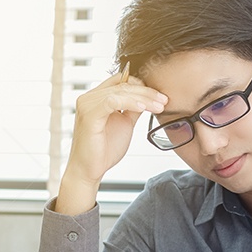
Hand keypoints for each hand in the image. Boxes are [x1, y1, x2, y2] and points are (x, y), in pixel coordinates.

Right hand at [55, 68, 167, 214]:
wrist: (90, 170)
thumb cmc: (104, 149)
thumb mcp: (125, 124)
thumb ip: (133, 109)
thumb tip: (148, 98)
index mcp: (96, 98)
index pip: (121, 80)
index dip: (142, 85)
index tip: (160, 97)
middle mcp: (89, 98)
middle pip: (122, 84)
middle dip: (147, 91)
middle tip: (164, 100)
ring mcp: (87, 105)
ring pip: (120, 91)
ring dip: (143, 97)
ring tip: (159, 106)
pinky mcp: (89, 115)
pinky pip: (112, 102)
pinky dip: (130, 102)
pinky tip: (143, 108)